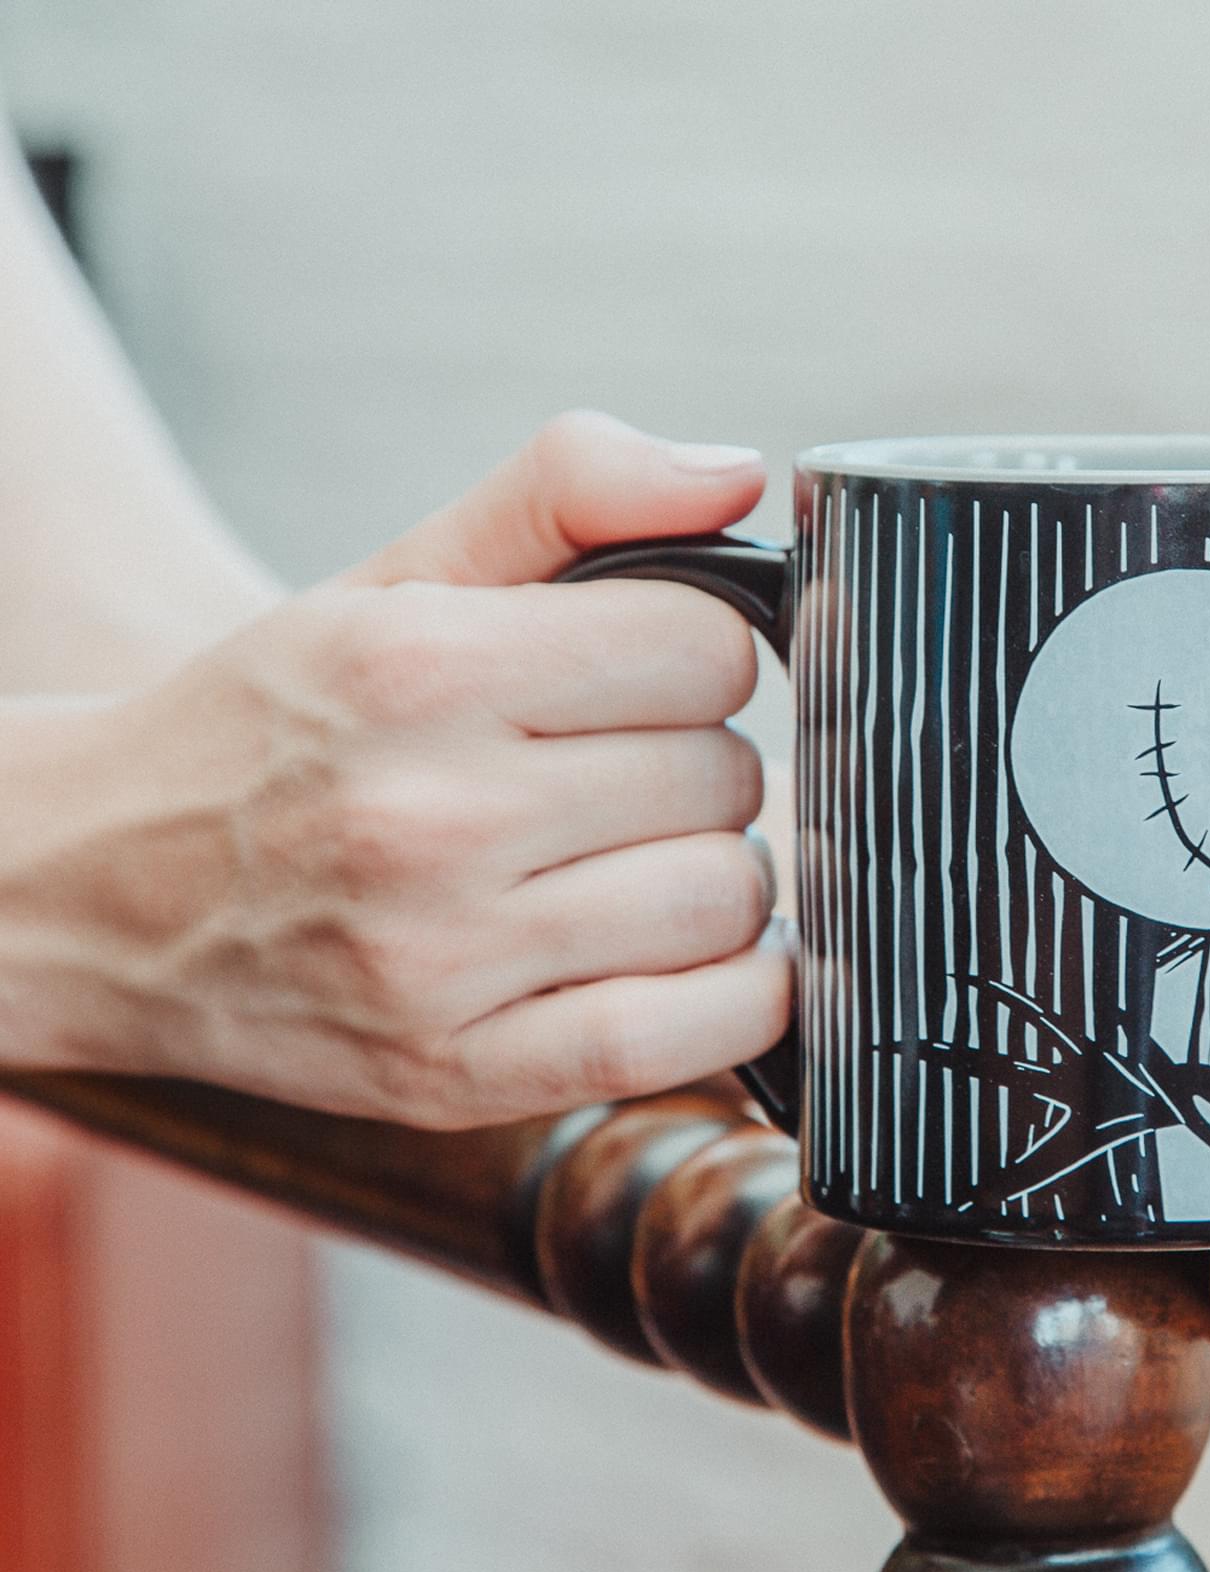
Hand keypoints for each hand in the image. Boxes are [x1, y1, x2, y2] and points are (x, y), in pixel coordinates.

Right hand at [0, 412, 790, 1125]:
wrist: (91, 889)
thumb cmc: (279, 724)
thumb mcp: (399, 576)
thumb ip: (569, 489)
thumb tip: (736, 476)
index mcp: (419, 670)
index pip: (707, 648)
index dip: (701, 655)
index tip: (655, 676)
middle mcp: (427, 818)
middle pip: (725, 776)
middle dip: (703, 764)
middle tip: (636, 774)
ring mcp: (440, 962)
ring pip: (723, 900)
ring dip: (718, 876)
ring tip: (644, 860)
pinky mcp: (455, 1077)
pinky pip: (686, 1038)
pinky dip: (735, 996)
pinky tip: (696, 955)